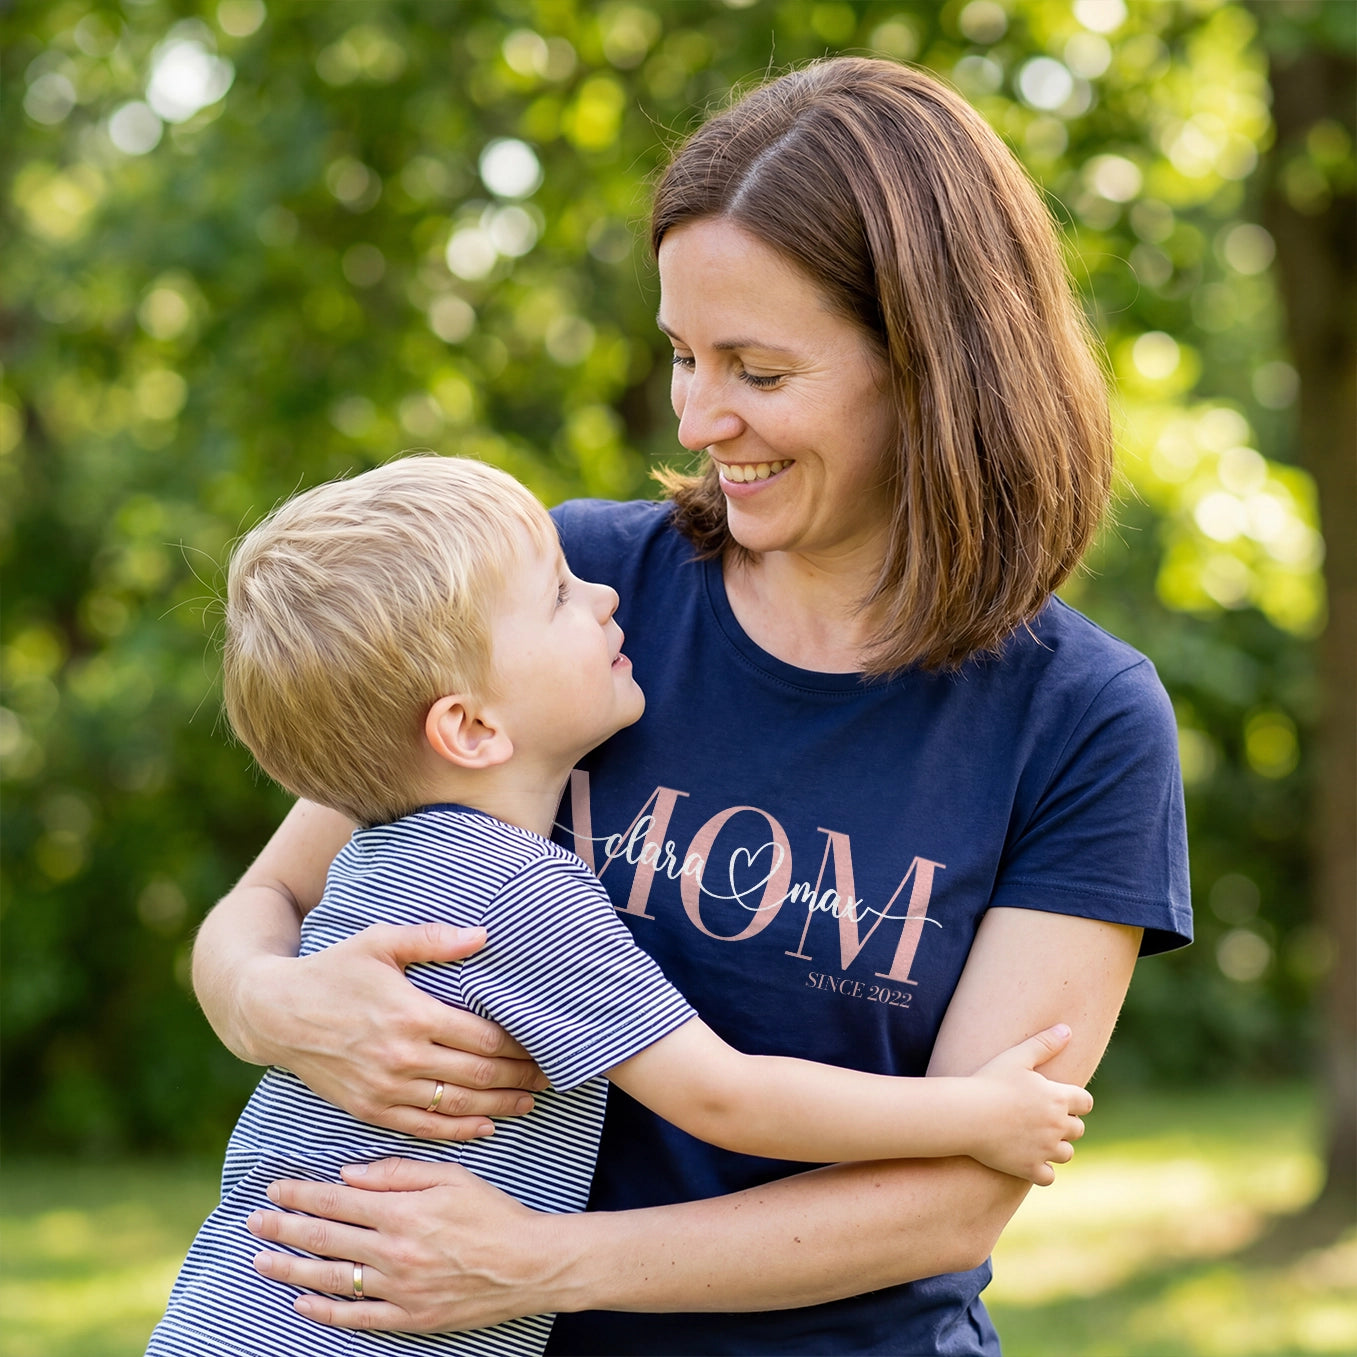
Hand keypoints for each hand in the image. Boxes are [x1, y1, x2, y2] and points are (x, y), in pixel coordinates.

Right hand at [240, 923, 548, 1139]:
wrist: (275, 1014)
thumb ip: (433, 939)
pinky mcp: (368, 1109)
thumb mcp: (380, 941)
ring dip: (499, 1107)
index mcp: (411, 1015)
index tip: (545, 1044)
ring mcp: (384, 1089)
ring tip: (531, 1103)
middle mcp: (401, 1058)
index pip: (482, 1038)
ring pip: (455, 1107)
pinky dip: (458, 1131)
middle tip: (551, 1077)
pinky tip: (485, 1127)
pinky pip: (423, 1128)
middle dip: (519, 1078)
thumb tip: (483, 935)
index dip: (519, 1046)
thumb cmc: (333, 970)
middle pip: (477, 1076)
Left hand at [247, 1158, 561, 1331]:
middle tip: (254, 1221)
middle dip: (284, 1228)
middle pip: (326, 1238)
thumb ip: (398, 1173)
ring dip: (291, 1268)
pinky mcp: (409, 1318)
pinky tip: (302, 1303)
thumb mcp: (451, 1176)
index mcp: (403, 1212)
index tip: (275, 1189)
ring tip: (261, 1261)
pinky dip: (325, 1312)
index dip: (302, 1194)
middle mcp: (393, 1252)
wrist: (528, 1265)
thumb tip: (349, 1174)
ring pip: (332, 1279)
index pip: (338, 1200)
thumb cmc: (493, 1214)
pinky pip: (356, 1317)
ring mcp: (398, 1289)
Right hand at [967, 1024, 1093, 1184]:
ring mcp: (1044, 1150)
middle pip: (1078, 1129)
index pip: (1085, 1103)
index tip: (1058, 1098)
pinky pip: (1048, 1176)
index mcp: (1058, 1098)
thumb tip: (1067, 1029)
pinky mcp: (1029, 1169)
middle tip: (1041, 1117)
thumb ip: (1044, 1043)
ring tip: (1036, 1138)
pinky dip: (1042, 1170)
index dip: (1075, 1100)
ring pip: (1066, 1154)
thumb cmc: (989, 1081)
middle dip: (1065, 1124)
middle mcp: (1057, 1126)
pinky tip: (1028, 1159)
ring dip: (1056, 1147)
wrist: (965, 1114)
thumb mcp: (1016, 1057)